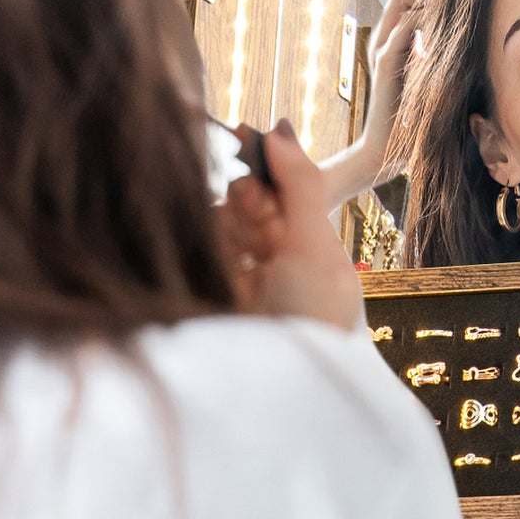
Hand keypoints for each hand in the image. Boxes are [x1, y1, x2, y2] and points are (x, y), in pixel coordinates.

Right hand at [220, 119, 362, 329]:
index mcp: (318, 256)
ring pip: (224, 228)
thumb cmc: (309, 321)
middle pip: (253, 208)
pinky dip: (203, 245)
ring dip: (227, 225)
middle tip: (250, 209)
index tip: (243, 134)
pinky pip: (200, 252)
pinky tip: (209, 259)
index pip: (289, 196)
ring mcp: (245, 286)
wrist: (274, 389)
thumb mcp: (312, 249)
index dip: (269, 166)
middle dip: (248, 200)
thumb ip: (298, 187)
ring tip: (236, 249)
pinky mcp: (211, 299)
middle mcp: (283, 269)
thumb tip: (281, 129)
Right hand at [361, 0, 440, 165]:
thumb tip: (465, 46)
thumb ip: (436, 59)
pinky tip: (446, 28)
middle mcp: (383, 38)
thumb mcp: (429, 81)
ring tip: (456, 4)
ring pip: (402, 0)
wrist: (386, 148)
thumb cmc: (412, 119)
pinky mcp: (385, 63)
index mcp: (392, 40)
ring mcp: (381, 48)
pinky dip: (425, 21)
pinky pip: (403, 29)